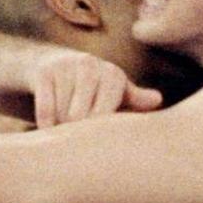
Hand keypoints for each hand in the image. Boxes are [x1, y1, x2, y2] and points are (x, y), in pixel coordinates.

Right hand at [27, 49, 161, 128]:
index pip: (106, 114)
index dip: (97, 131)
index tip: (95, 138)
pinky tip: (48, 126)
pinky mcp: (44, 71)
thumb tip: (157, 99)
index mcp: (113, 74)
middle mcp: (91, 64)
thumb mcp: (116, 94)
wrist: (55, 65)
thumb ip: (135, 100)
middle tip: (78, 137)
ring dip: (61, 127)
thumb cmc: (94, 89)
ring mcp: (66, 65)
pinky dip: (46, 122)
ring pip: (63, 114)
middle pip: (83, 116)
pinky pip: (46, 108)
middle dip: (78, 131)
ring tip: (65, 128)